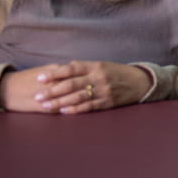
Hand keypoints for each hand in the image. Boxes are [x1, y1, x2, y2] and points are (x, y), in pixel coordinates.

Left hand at [0, 61, 151, 113]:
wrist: (140, 82)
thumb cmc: (116, 72)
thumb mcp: (101, 65)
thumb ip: (82, 67)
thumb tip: (61, 68)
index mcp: (95, 66)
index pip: (71, 68)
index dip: (54, 73)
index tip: (39, 78)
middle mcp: (99, 77)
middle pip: (72, 84)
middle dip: (52, 91)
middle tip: (36, 96)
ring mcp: (104, 90)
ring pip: (78, 96)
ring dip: (60, 102)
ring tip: (45, 105)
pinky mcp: (108, 102)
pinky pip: (89, 106)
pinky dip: (76, 109)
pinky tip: (64, 112)